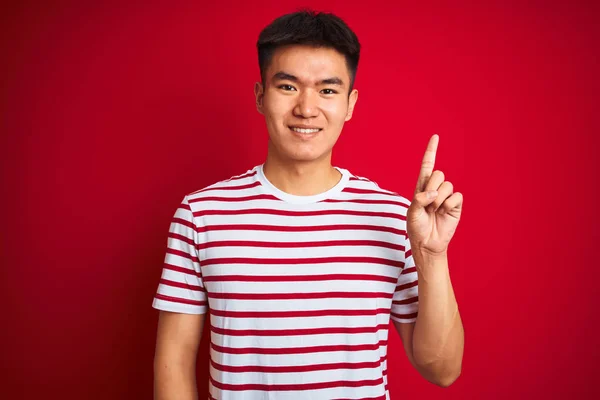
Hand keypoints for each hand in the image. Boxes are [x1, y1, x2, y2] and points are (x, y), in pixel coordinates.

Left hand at [406, 134, 462, 256]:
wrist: (427, 243)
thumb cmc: (416, 227)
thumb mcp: (412, 212)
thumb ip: (420, 199)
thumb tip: (434, 192)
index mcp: (422, 187)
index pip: (427, 165)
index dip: (431, 151)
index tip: (435, 137)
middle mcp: (435, 189)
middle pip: (439, 174)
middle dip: (431, 188)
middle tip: (427, 204)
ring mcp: (446, 196)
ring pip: (447, 185)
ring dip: (438, 199)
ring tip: (434, 211)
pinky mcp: (456, 205)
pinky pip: (456, 196)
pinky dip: (448, 205)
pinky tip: (443, 213)